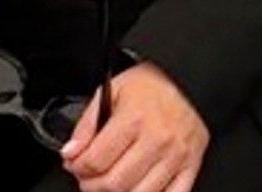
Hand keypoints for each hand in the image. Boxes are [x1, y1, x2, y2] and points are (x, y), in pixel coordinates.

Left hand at [60, 61, 208, 191]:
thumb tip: (70, 153)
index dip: (77, 167)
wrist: (186, 80)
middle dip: (92, 185)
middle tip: (88, 177)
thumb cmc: (150, 85)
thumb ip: (86, 125)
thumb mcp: (111, 92)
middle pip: (114, 183)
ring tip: (109, 182)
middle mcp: (158, 139)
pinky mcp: (191, 166)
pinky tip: (136, 187)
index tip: (75, 165)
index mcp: (134, 119)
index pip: (95, 161)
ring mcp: (176, 156)